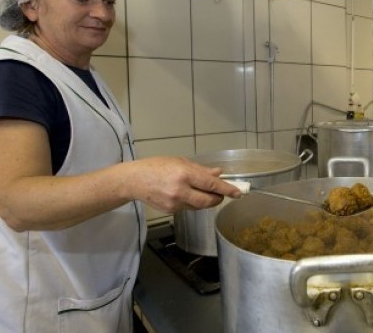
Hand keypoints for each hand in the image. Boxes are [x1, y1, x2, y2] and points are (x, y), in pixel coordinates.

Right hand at [127, 157, 241, 212]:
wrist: (133, 180)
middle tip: (221, 193)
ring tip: (202, 190)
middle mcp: (180, 190)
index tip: (238, 193)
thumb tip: (219, 173)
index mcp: (184, 174)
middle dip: (218, 198)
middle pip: (208, 201)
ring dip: (206, 200)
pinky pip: (189, 208)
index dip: (227, 189)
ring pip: (199, 206)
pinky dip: (193, 202)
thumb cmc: (156, 166)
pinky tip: (187, 194)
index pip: (211, 184)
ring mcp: (174, 203)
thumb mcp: (180, 162)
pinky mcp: (170, 211)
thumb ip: (201, 169)